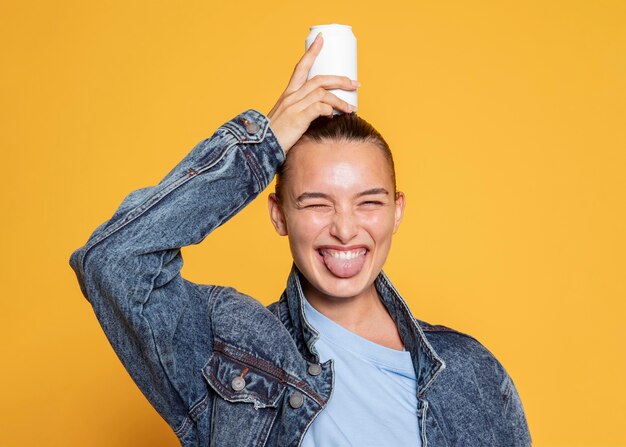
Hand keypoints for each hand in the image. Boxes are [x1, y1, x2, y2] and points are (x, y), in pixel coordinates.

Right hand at [267, 33, 359, 152]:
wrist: (262, 147)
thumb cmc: (276, 135)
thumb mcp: (287, 117)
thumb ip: (302, 111)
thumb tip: (323, 113)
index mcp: (288, 94)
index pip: (301, 67)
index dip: (312, 52)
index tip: (322, 40)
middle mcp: (291, 96)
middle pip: (319, 79)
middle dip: (339, 79)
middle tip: (355, 83)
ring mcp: (294, 106)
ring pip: (322, 93)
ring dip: (340, 99)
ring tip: (351, 107)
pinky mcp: (298, 118)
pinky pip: (319, 108)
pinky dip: (330, 109)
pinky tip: (334, 116)